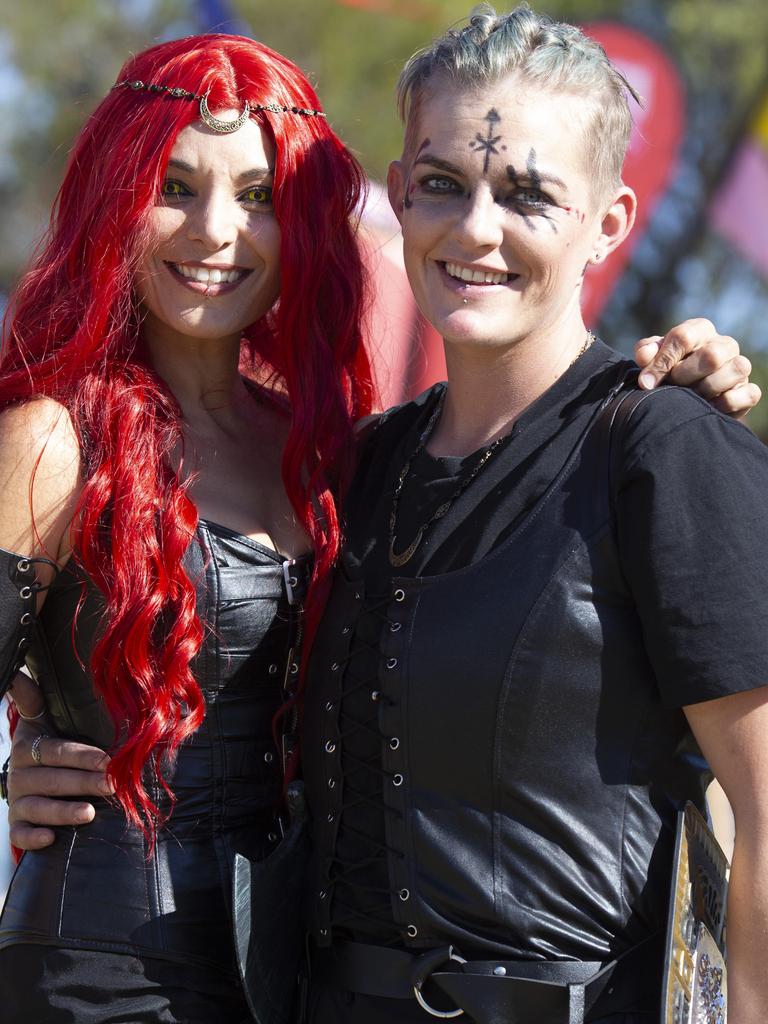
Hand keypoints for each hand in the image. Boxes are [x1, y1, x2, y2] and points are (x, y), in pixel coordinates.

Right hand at [6, 679, 111, 850]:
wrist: (32, 779)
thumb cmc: (49, 746)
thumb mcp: (41, 721)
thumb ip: (33, 700)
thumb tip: (18, 673)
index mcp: (30, 746)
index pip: (57, 750)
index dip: (82, 756)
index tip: (108, 760)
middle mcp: (20, 773)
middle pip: (54, 778)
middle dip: (85, 782)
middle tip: (112, 785)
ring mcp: (18, 800)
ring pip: (39, 807)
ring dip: (64, 811)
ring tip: (90, 813)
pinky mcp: (17, 824)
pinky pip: (20, 834)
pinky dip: (32, 837)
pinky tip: (50, 838)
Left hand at [634, 318, 760, 418]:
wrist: (687, 396)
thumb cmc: (669, 370)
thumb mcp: (652, 359)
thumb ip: (646, 352)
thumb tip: (644, 356)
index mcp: (700, 330)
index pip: (684, 337)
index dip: (663, 361)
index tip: (647, 382)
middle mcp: (724, 345)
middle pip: (712, 355)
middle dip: (685, 375)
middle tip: (673, 386)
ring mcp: (739, 366)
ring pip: (736, 370)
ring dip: (706, 390)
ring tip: (690, 398)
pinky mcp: (748, 390)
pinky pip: (749, 393)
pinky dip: (727, 403)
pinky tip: (709, 408)